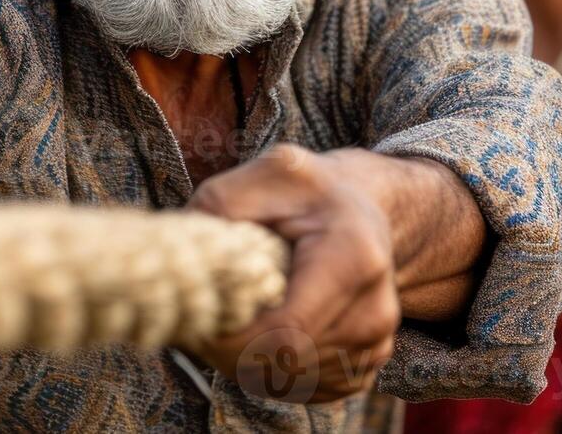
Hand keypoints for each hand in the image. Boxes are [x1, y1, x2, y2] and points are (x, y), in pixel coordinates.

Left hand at [186, 145, 399, 403]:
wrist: (359, 209)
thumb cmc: (306, 190)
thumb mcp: (266, 172)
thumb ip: (222, 205)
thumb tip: (184, 255)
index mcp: (354, 259)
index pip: (286, 332)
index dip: (232, 339)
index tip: (197, 318)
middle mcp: (375, 310)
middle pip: (287, 363)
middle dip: (232, 353)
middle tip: (202, 321)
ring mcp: (376, 342)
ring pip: (293, 382)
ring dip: (250, 363)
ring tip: (232, 320)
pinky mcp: (367, 363)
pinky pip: (308, 389)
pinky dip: (274, 372)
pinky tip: (262, 334)